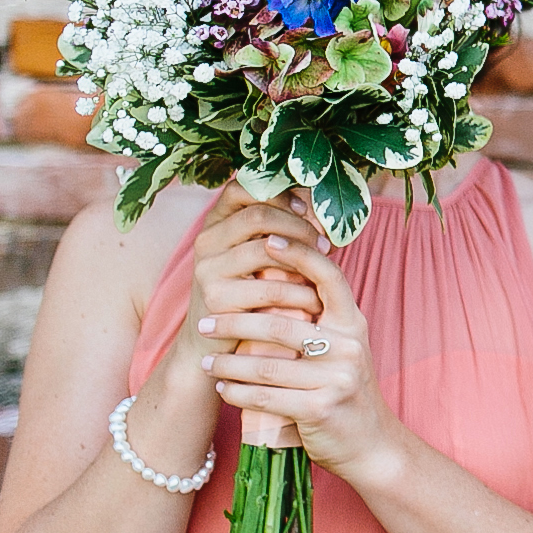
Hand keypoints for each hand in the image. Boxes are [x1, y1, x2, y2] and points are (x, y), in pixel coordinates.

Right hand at [163, 186, 327, 387]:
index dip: (278, 192)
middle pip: (258, 214)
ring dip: (304, 261)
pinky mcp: (215, 298)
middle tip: (325, 244)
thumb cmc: (251, 296)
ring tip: (324, 275)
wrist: (214, 345)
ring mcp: (207, 269)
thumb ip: (282, 233)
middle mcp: (206, 241)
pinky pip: (269, 288)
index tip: (307, 209)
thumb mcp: (262, 259)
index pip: (242, 187)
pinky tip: (315, 301)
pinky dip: (299, 293)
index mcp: (216, 223)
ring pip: (267, 249)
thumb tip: (325, 209)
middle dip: (300, 226)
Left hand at [198, 235, 402, 486]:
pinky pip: (266, 397)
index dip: (298, 254)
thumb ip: (318, 321)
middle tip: (203, 322)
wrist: (371, 443)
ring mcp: (336, 378)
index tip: (265, 240)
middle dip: (235, 322)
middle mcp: (349, 346)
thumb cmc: (345, 389)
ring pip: (266, 364)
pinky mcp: (320, 408)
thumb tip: (271, 283)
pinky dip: (237, 394)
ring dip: (227, 364)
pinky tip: (222, 390)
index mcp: (353, 323)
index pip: (328, 277)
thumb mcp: (342, 348)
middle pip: (281, 324)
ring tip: (205, 362)